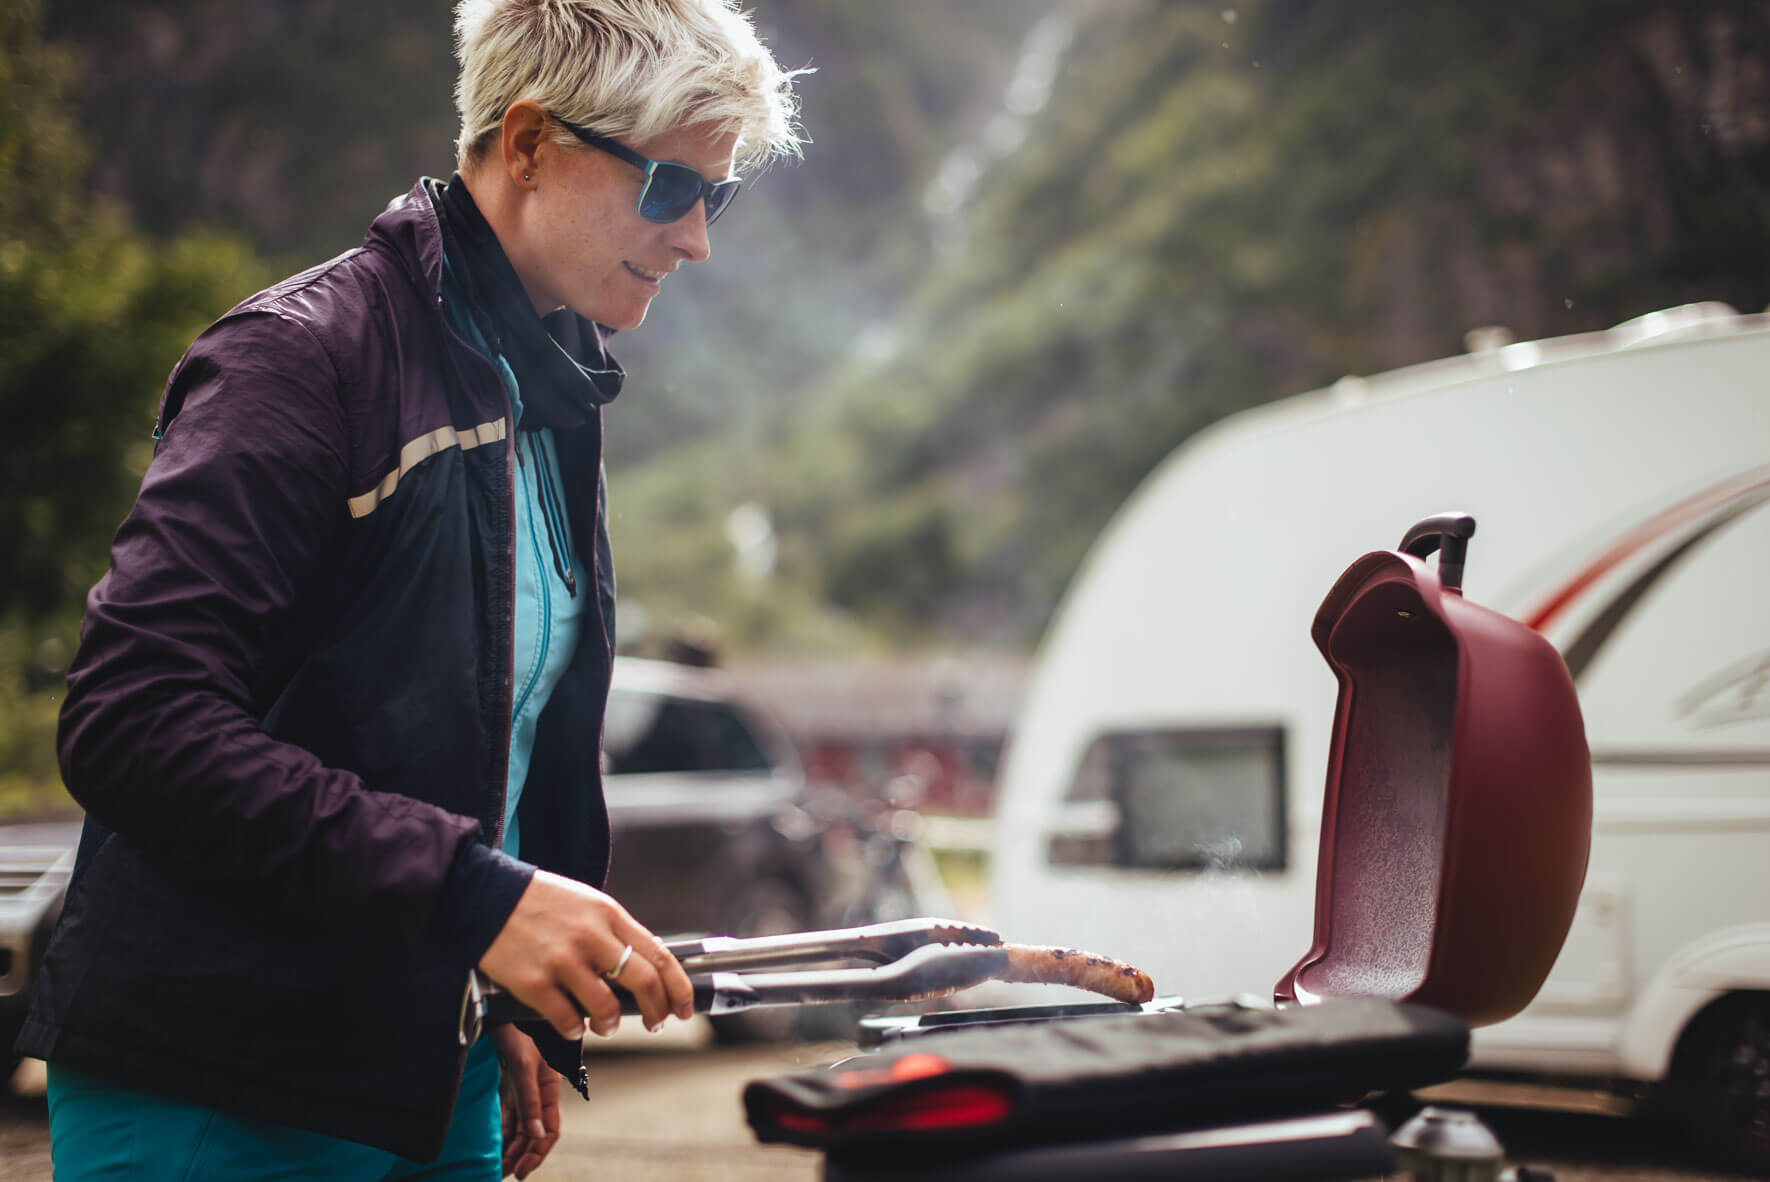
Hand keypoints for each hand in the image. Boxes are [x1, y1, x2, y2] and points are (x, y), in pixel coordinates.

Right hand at [479, 870, 694, 1038]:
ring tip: (606, 1025)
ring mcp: (562, 961)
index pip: (660, 955)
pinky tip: (573, 1025)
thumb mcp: (587, 904)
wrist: (485, 896)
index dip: (679, 987)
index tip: (685, 1006)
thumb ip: (615, 931)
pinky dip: (576, 1029)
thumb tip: (648, 962)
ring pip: (607, 1009)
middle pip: (643, 982)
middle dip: (658, 1010)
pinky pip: (567, 1020)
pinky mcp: (534, 982)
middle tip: (656, 1022)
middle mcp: (591, 937)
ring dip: (612, 1025)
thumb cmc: (539, 902)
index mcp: (609, 914)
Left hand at [493, 1024, 558, 1179]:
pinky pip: (508, 1115)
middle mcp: (538, 1090)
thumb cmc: (517, 1027)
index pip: (550, 1128)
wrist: (498, 1004)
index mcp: (550, 1086)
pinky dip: (503, 1133)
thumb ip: (529, 1099)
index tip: (523, 1171)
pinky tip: (496, 1146)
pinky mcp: (508, 1083)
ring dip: (512, 1148)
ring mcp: (523, 1088)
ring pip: (521, 1127)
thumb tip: (536, 1134)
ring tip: (500, 1168)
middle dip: (523, 1155)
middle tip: (507, 1175)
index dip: (538, 1151)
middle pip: (534, 1132)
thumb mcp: (522, 1064)